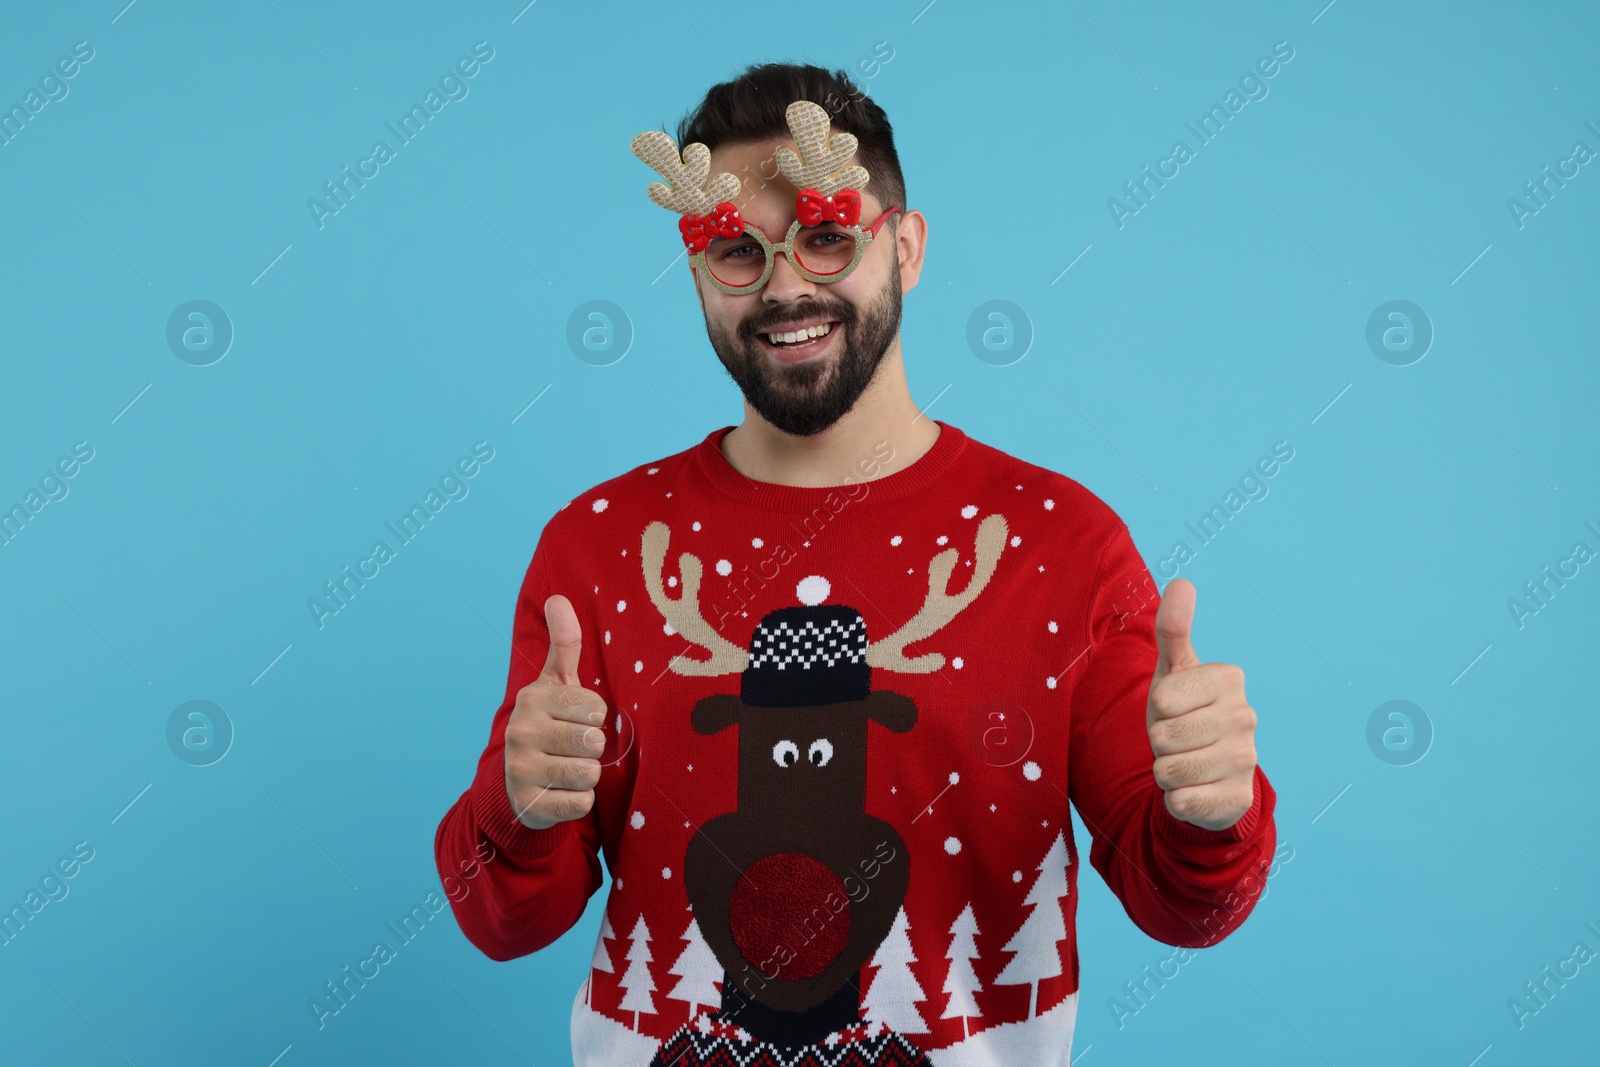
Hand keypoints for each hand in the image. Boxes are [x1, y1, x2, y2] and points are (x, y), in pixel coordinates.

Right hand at [503, 594, 606, 830]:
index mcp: (532, 699)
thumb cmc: (549, 725)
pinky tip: (560, 792)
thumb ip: (564, 643)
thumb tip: (559, 596)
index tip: (577, 720)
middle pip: (593, 741)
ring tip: (568, 769)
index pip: (595, 707)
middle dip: (593, 748)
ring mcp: (520, 770)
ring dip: (588, 775)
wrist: (517, 783)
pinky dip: (579, 801)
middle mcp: (520, 732)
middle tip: (573, 748)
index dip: (595, 717)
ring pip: (588, 773)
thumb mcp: (556, 684)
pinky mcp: (528, 805)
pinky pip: (580, 803)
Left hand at [1146, 579, 1257, 830]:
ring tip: (1182, 763)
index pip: (1164, 698)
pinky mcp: (1238, 799)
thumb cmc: (1183, 712)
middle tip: (1176, 740)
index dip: (1157, 708)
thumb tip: (1182, 582)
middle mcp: (1246, 717)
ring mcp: (1246, 760)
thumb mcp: (1172, 671)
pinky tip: (1193, 790)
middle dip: (1158, 743)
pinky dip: (1175, 800)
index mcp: (1229, 679)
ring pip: (1169, 771)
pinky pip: (1181, 802)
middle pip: (1164, 737)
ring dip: (1164, 771)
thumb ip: (1174, 628)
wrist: (1206, 772)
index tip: (1173, 709)